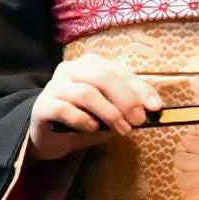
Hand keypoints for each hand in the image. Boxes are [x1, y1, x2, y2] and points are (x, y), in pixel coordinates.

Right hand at [27, 54, 158, 160]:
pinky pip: (65, 110)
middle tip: (138, 121)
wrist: (50, 136)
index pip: (119, 72)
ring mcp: (54, 86)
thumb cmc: (85, 119)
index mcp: (90, 64)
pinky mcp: (42, 106)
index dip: (140, 89)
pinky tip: (93, 128)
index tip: (156, 107)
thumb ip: (126, 105)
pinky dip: (83, 120)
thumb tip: (150, 109)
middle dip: (126, 99)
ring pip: (86, 93)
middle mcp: (71, 69)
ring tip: (122, 129)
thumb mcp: (111, 110)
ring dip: (109, 113)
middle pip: (103, 77)